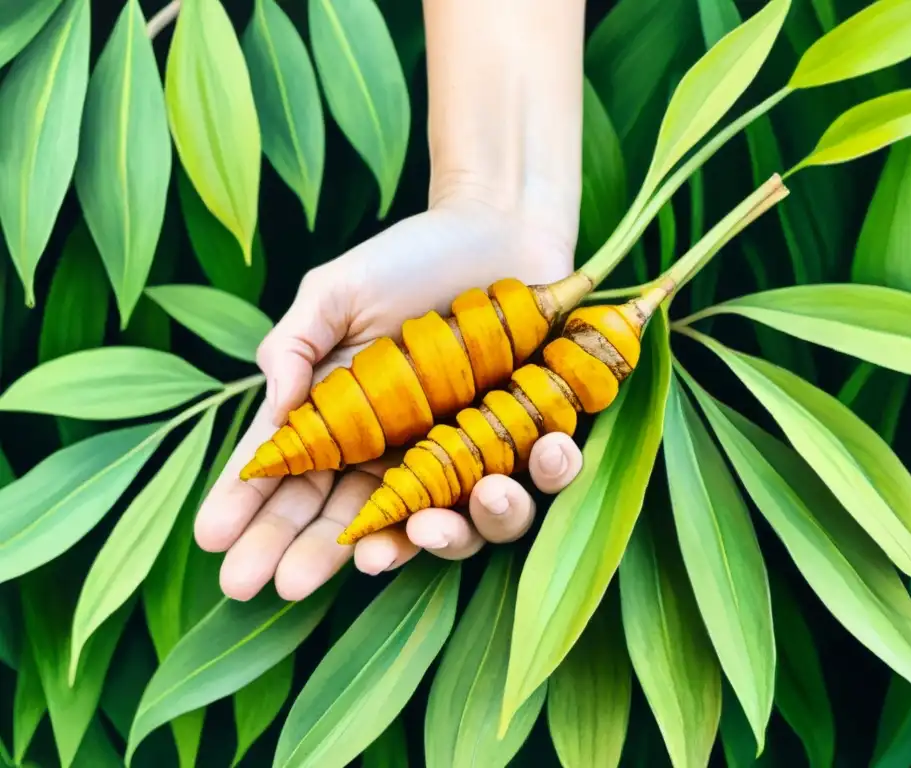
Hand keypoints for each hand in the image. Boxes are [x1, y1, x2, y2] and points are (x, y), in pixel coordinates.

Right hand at [193, 196, 584, 600]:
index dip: (251, 511)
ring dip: (426, 538)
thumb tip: (271, 410)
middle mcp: (402, 450)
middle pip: (352, 519)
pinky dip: (520, 489)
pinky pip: (529, 483)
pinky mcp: (524, 440)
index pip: (292, 477)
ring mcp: (463, 452)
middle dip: (313, 555)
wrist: (498, 227)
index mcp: (348, 421)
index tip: (215, 542)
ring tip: (412, 535)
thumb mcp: (337, 292)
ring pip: (445, 521)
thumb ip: (295, 346)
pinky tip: (496, 481)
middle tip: (284, 584)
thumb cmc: (412, 258)